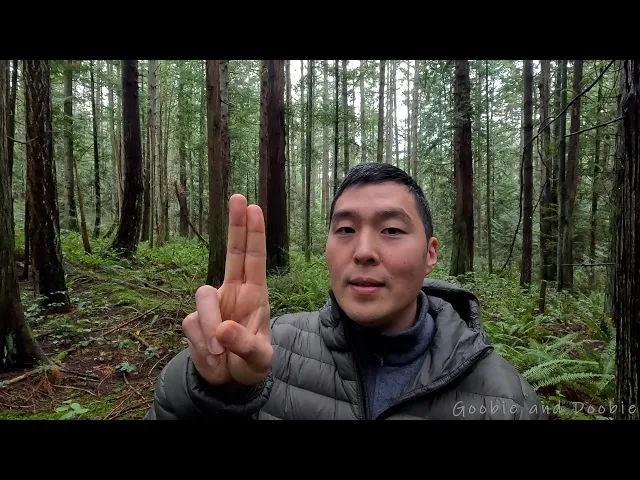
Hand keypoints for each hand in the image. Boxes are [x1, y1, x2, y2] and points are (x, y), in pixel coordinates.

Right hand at [182, 194, 272, 386]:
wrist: (228, 382)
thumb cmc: (251, 363)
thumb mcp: (258, 359)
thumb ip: (244, 344)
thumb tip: (222, 330)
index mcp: (254, 295)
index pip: (254, 259)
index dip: (254, 234)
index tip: (254, 208)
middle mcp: (232, 292)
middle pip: (231, 253)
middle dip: (235, 225)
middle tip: (238, 196)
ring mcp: (211, 306)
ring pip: (202, 298)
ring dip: (210, 326)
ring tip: (220, 352)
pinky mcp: (192, 321)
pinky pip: (190, 324)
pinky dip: (201, 345)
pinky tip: (212, 358)